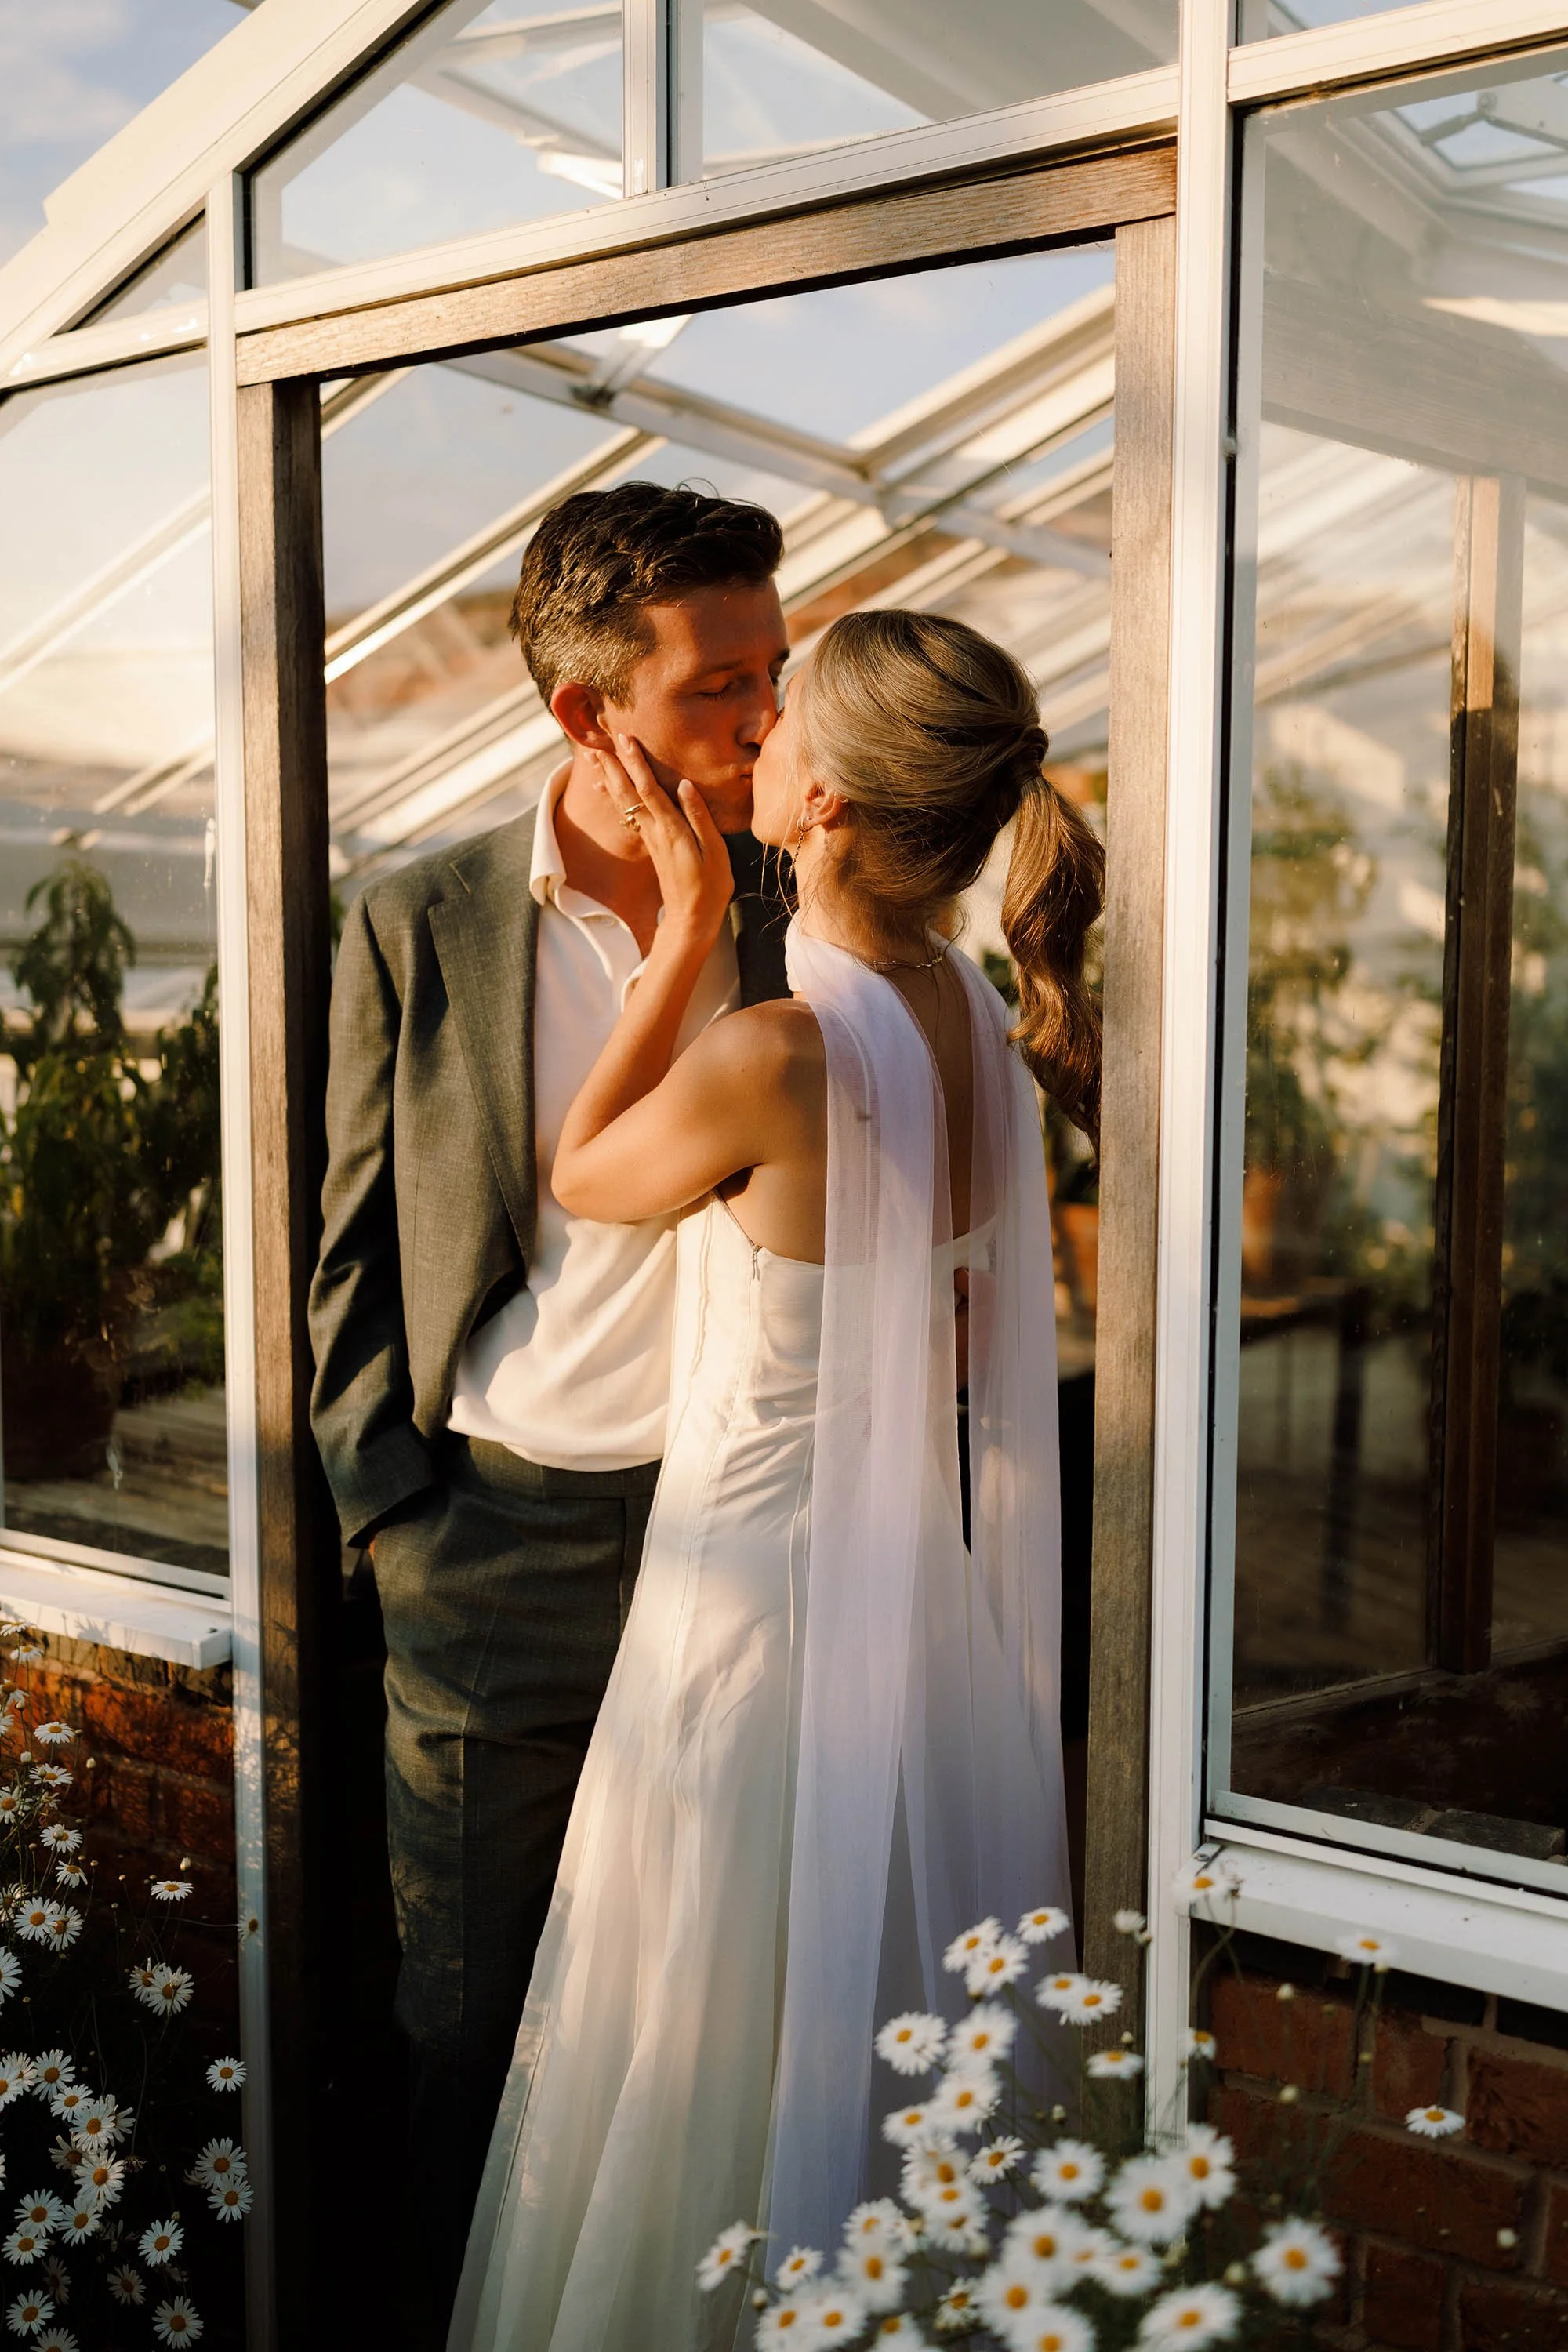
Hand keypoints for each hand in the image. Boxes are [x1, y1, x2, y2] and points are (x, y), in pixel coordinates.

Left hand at [600, 734, 732, 948]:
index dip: (636, 763)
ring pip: (625, 803)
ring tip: (595, 758)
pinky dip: (617, 797)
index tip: (625, 740)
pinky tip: (609, 788)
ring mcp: (651, 839)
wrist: (691, 919)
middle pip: (628, 793)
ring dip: (610, 778)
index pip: (648, 789)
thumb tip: (685, 785)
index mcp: (671, 830)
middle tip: (596, 743)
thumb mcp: (714, 852)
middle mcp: (655, 832)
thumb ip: (699, 817)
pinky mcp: (652, 845)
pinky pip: (630, 814)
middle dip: (613, 766)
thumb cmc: (710, 887)